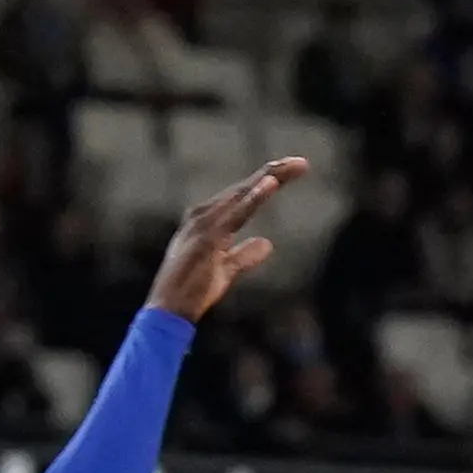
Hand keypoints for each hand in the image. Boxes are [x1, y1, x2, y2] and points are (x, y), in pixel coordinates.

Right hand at [145, 158, 304, 323]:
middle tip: (301, 163)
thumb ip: (245, 255)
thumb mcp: (226, 270)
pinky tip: (270, 183)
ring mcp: (205, 223)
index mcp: (210, 220)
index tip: (294, 171)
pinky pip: (237, 213)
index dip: (268, 182)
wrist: (170, 309)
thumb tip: (268, 243)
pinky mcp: (208, 236)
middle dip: (274, 173)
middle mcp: (206, 214)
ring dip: (266, 179)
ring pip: (242, 195)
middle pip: (245, 188)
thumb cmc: (194, 290)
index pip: (244, 196)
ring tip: (289, 166)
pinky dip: (253, 198)